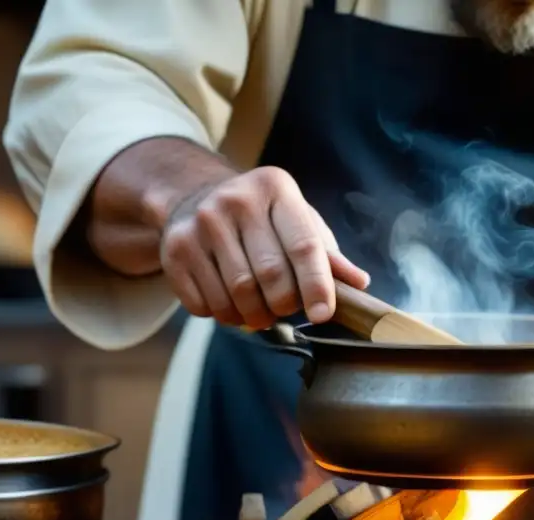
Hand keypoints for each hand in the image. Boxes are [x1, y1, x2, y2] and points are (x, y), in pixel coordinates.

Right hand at [160, 166, 369, 328]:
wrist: (193, 195)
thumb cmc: (261, 217)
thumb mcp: (297, 220)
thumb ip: (327, 253)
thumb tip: (359, 284)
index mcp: (275, 188)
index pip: (303, 245)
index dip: (316, 285)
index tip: (322, 314)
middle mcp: (235, 200)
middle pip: (270, 276)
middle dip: (284, 305)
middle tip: (285, 309)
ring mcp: (200, 224)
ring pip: (238, 295)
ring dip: (254, 316)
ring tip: (260, 311)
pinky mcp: (174, 249)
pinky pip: (205, 304)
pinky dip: (223, 315)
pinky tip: (230, 303)